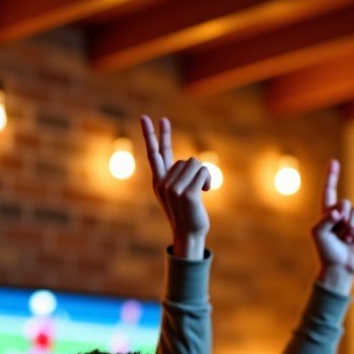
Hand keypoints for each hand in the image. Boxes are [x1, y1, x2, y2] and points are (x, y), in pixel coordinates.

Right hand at [140, 115, 209, 259]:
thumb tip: (192, 163)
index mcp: (158, 182)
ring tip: (200, 191)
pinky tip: (206, 191)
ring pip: (194, 164)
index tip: (146, 118)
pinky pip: (202, 172)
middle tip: (176, 146)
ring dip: (202, 175)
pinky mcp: (186, 194)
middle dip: (189, 164)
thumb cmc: (187, 214)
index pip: (154, 154)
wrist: (188, 234)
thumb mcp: (179, 193)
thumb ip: (179, 177)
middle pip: (184, 160)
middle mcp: (162, 184)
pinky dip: (207, 179)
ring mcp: (173, 189)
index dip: (151, 135)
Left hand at [312, 159, 353, 294]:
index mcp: (327, 212)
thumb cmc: (326, 251)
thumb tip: (339, 212)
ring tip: (347, 240)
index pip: (329, 191)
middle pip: (347, 203)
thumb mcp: (318, 233)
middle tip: (340, 234)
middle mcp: (341, 214)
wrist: (339, 268)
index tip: (334, 162)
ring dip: (353, 228)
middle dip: (345, 218)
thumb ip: (325, 219)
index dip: (332, 176)